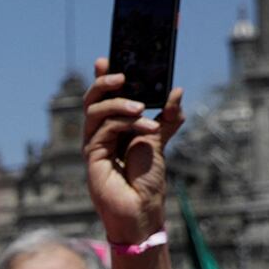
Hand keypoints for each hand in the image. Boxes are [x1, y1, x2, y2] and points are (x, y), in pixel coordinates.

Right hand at [82, 57, 183, 244]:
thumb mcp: (160, 142)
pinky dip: (126, 123)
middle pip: (92, 100)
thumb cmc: (146, 182)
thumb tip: (176, 90)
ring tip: (141, 106)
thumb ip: (168, 117)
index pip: (104, 97)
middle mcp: (100, 135)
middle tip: (122, 74)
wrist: (142, 211)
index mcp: (114, 129)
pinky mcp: (92, 157)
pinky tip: (147, 126)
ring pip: (94, 111)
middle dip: (104, 82)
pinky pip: (103, 129)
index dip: (103, 76)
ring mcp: (93, 145)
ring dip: (118, 102)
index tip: (107, 57)